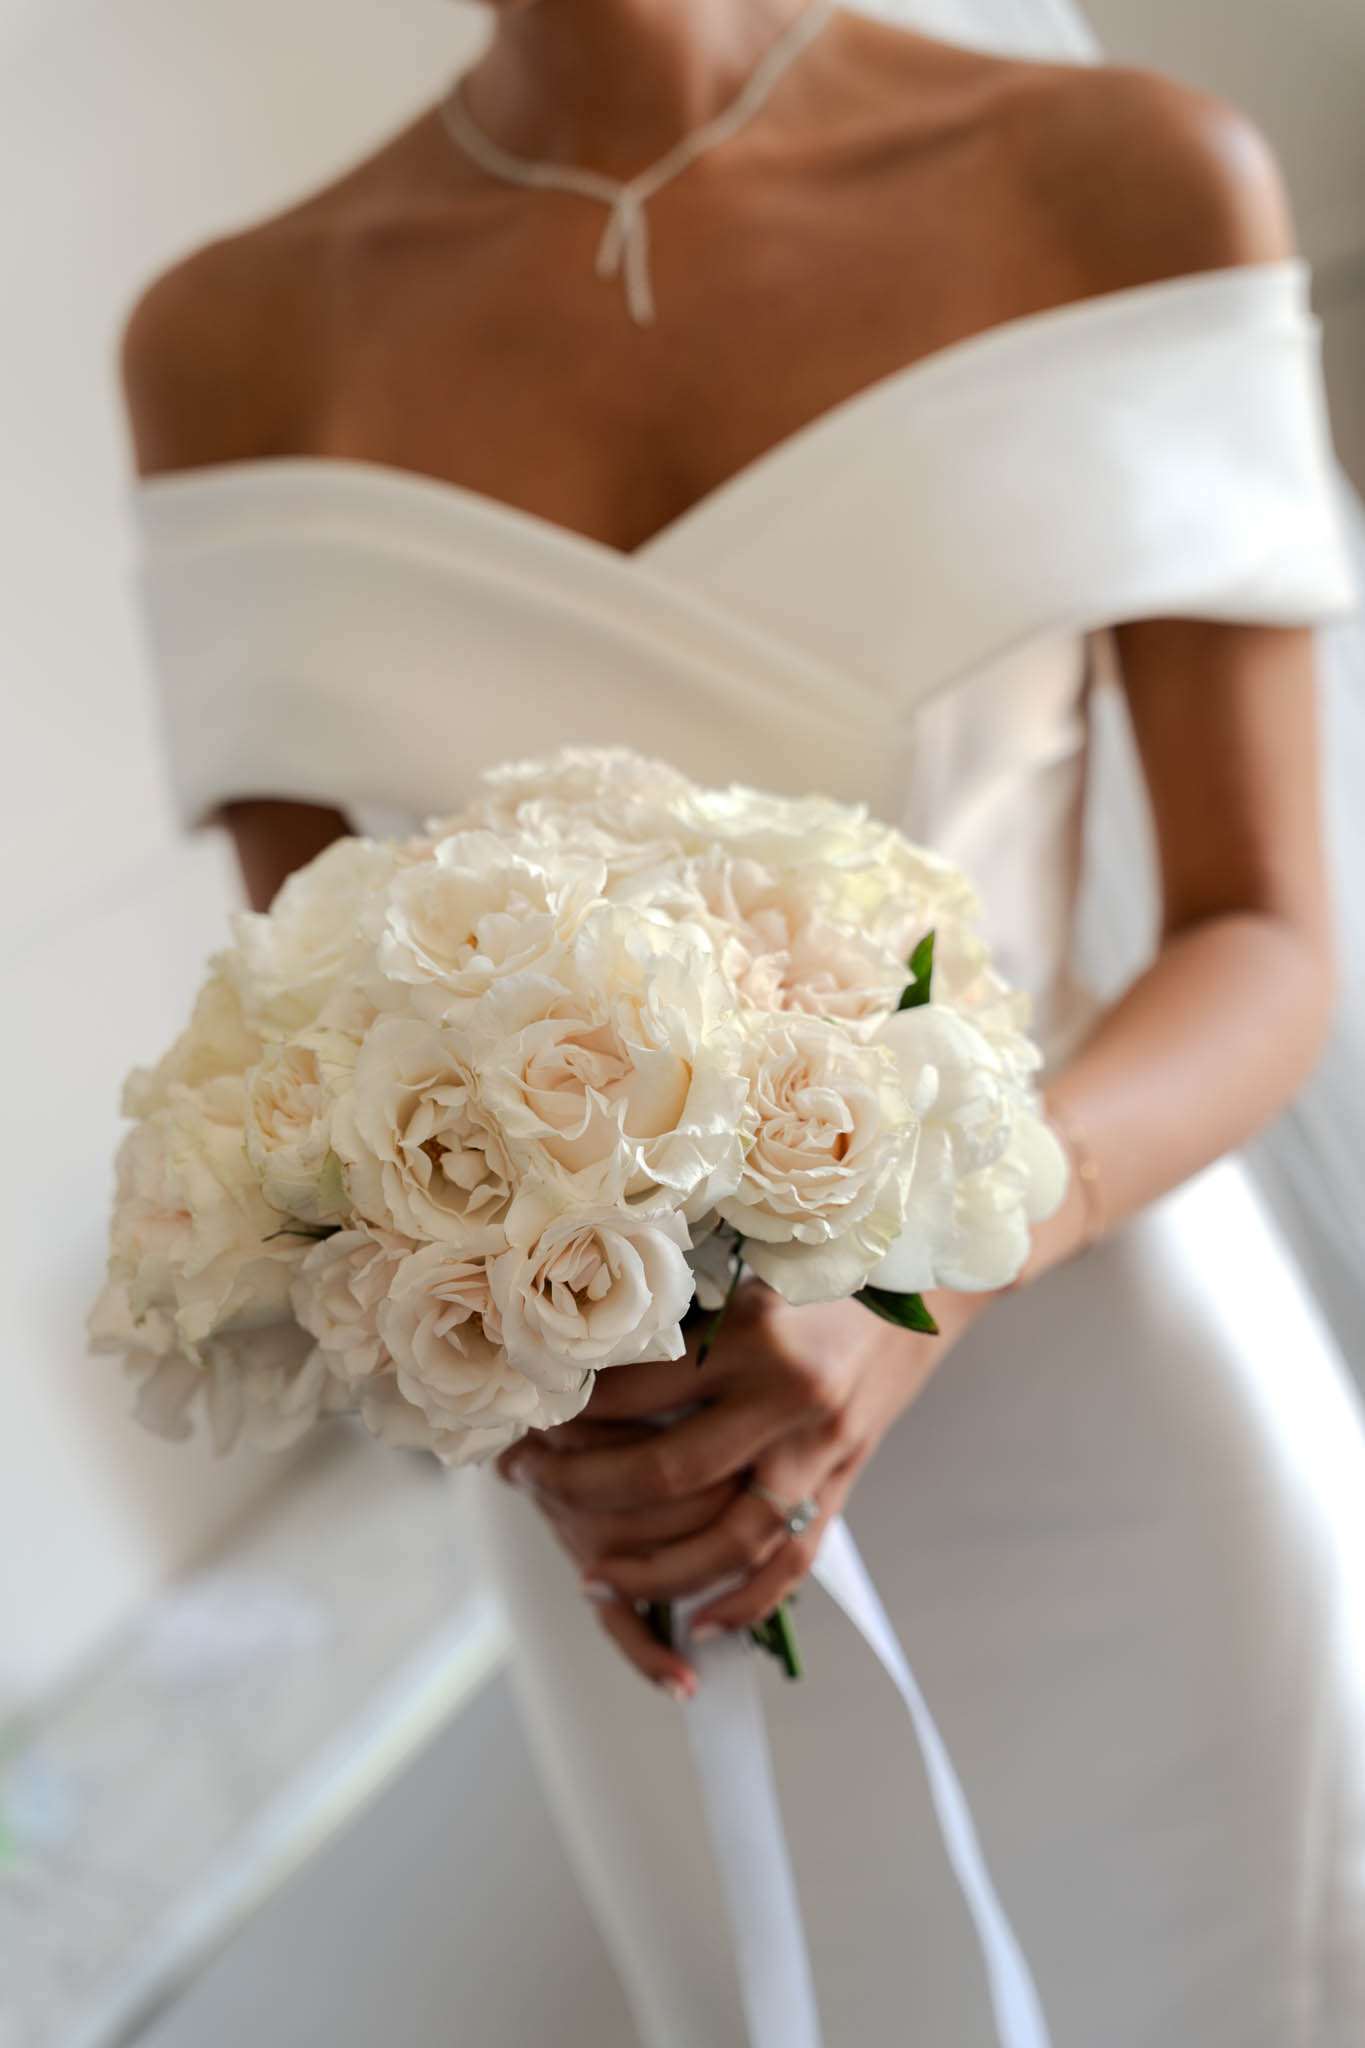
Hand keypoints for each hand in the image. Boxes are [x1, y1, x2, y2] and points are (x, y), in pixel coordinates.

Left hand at [497, 1277, 981, 1692]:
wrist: (933, 1278)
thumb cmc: (826, 1259)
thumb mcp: (749, 1261)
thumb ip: (684, 1302)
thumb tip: (582, 1333)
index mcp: (756, 1333)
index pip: (638, 1387)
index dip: (572, 1407)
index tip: (527, 1412)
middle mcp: (788, 1400)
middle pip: (668, 1472)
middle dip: (585, 1489)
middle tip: (531, 1486)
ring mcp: (821, 1450)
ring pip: (725, 1538)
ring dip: (652, 1570)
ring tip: (591, 1575)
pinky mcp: (844, 1480)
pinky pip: (791, 1563)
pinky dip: (743, 1602)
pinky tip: (696, 1623)